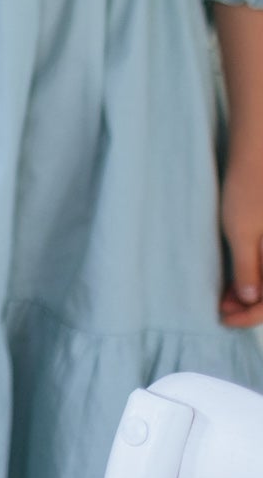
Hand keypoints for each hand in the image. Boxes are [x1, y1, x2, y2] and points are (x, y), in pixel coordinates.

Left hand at [220, 161, 262, 327]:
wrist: (256, 157)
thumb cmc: (247, 192)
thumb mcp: (241, 232)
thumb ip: (248, 268)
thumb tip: (250, 299)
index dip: (249, 317)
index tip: (224, 319)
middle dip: (249, 308)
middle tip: (221, 309)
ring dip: (251, 295)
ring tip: (223, 297)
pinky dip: (255, 278)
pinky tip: (235, 282)